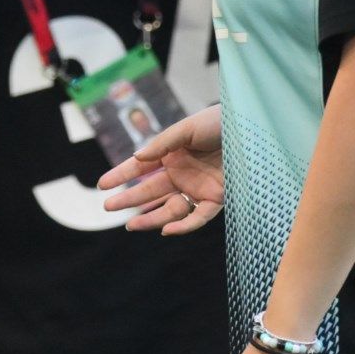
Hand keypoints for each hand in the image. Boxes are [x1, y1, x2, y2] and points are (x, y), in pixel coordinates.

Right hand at [99, 104, 223, 233]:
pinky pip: (198, 217)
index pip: (141, 168)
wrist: (252, 128)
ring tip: (131, 225)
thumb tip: (137, 158)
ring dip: (150, 218)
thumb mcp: (186, 129)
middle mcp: (181, 173)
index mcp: (171, 154)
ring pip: (169, 209)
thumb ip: (162, 144)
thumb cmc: (218, 123)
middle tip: (109, 206)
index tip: (102, 185)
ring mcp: (197, 187)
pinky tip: (167, 230)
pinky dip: (184, 226)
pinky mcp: (217, 198)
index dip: (121, 175)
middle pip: (150, 190)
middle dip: (129, 199)